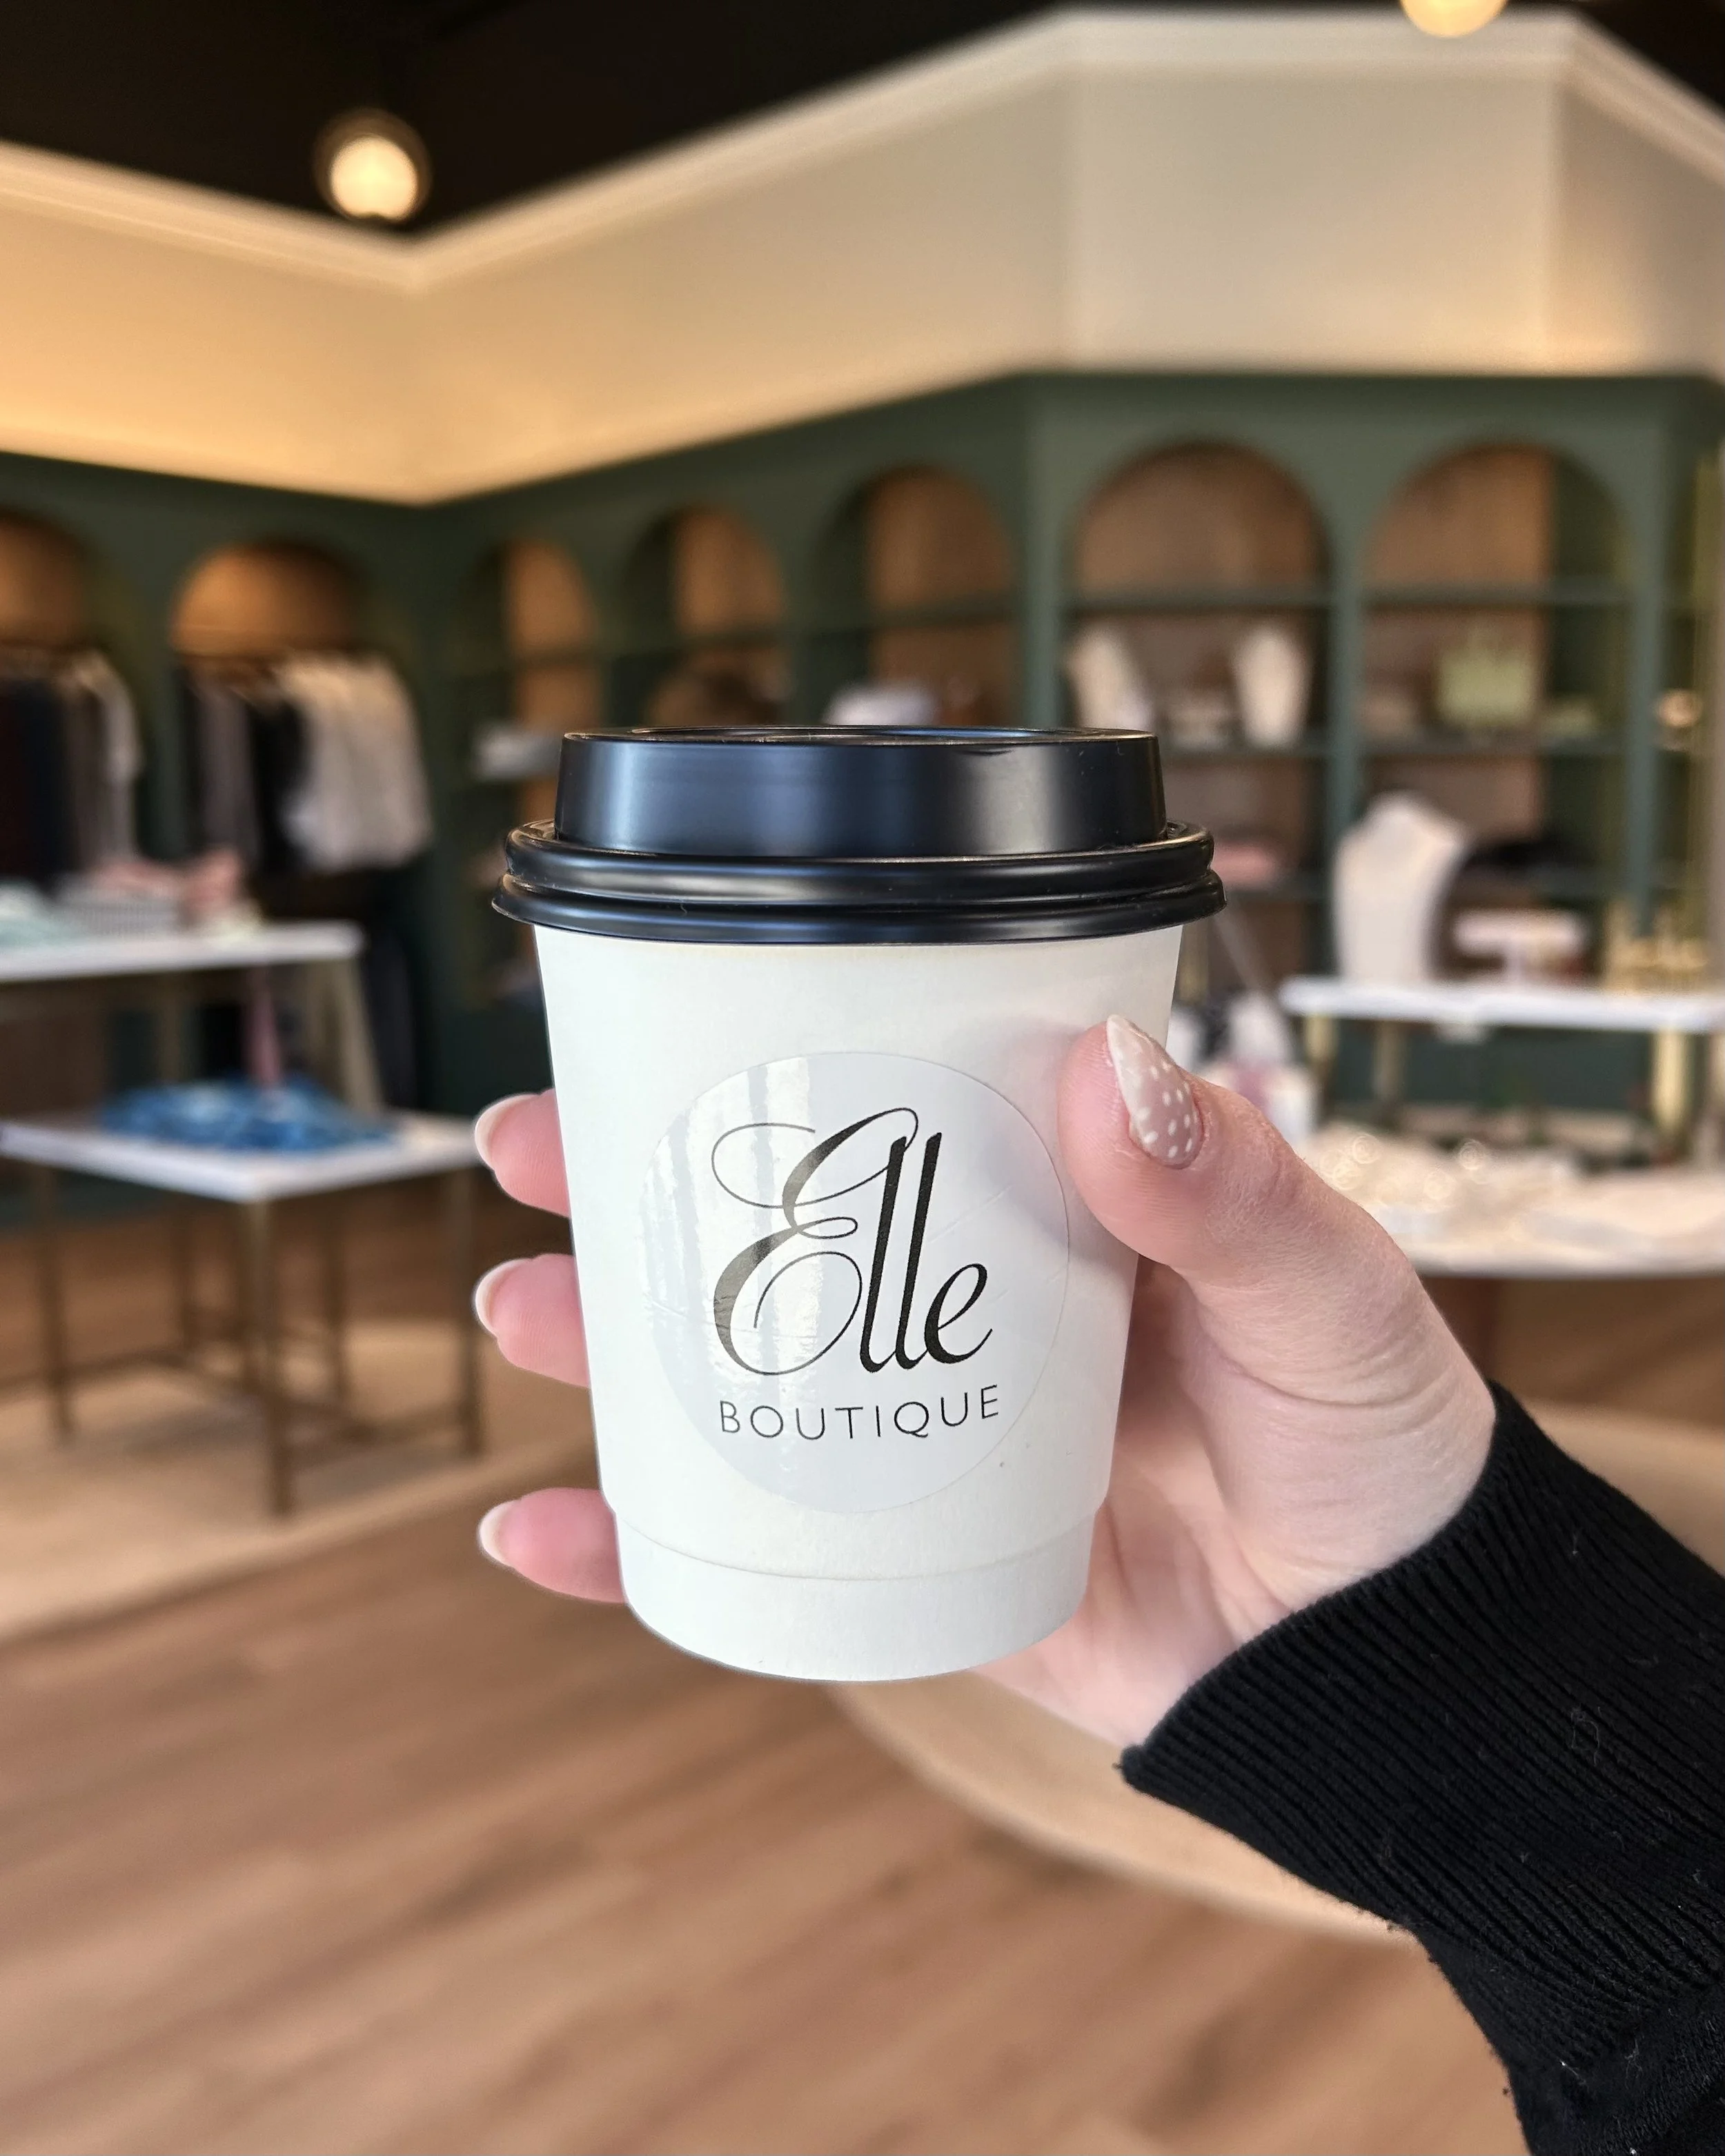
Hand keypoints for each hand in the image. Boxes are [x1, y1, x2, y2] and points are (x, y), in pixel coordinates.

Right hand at [470, 1020, 1492, 1748]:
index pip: (893, 1105)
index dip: (775, 1055)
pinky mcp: (914, 1571)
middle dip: (640, 1187)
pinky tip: (543, 1532)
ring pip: (738, 1377)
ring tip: (522, 1307)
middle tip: (534, 1149)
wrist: (1394, 1662)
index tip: (663, 1012)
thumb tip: (1102, 1073)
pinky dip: (645, 1552)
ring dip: (612, 1345)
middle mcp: (969, 1311)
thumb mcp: (1326, 1291)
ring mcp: (928, 1440)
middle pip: (776, 1231)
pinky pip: (757, 1557)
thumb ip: (1232, 1192)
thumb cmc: (1376, 1445)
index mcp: (1056, 1209)